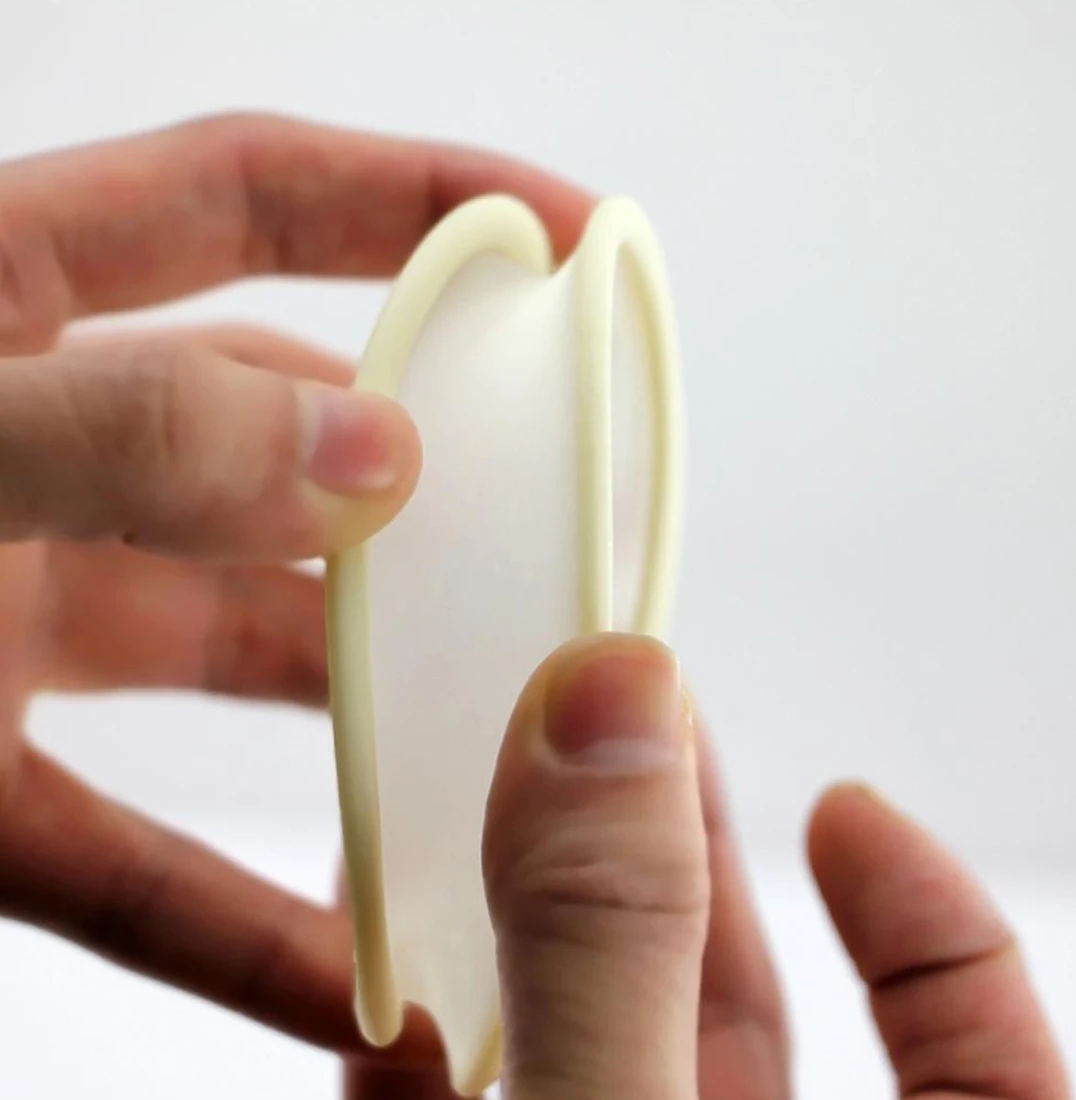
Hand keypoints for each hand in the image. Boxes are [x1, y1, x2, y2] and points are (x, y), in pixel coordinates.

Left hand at [0, 114, 590, 1057]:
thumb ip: (127, 430)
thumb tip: (380, 445)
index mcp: (3, 298)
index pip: (270, 195)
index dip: (430, 196)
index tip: (576, 239)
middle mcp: (40, 448)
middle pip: (296, 438)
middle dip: (443, 470)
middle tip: (571, 516)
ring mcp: (10, 614)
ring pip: (241, 654)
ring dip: (364, 713)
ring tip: (496, 753)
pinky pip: (139, 851)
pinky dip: (239, 916)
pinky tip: (352, 977)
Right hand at [347, 635, 1070, 1098]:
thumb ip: (613, 948)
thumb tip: (611, 705)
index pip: (984, 1066)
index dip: (926, 924)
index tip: (844, 810)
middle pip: (734, 1017)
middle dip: (664, 855)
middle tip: (613, 724)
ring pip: (589, 1049)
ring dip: (526, 926)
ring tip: (482, 797)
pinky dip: (418, 1052)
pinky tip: (374, 951)